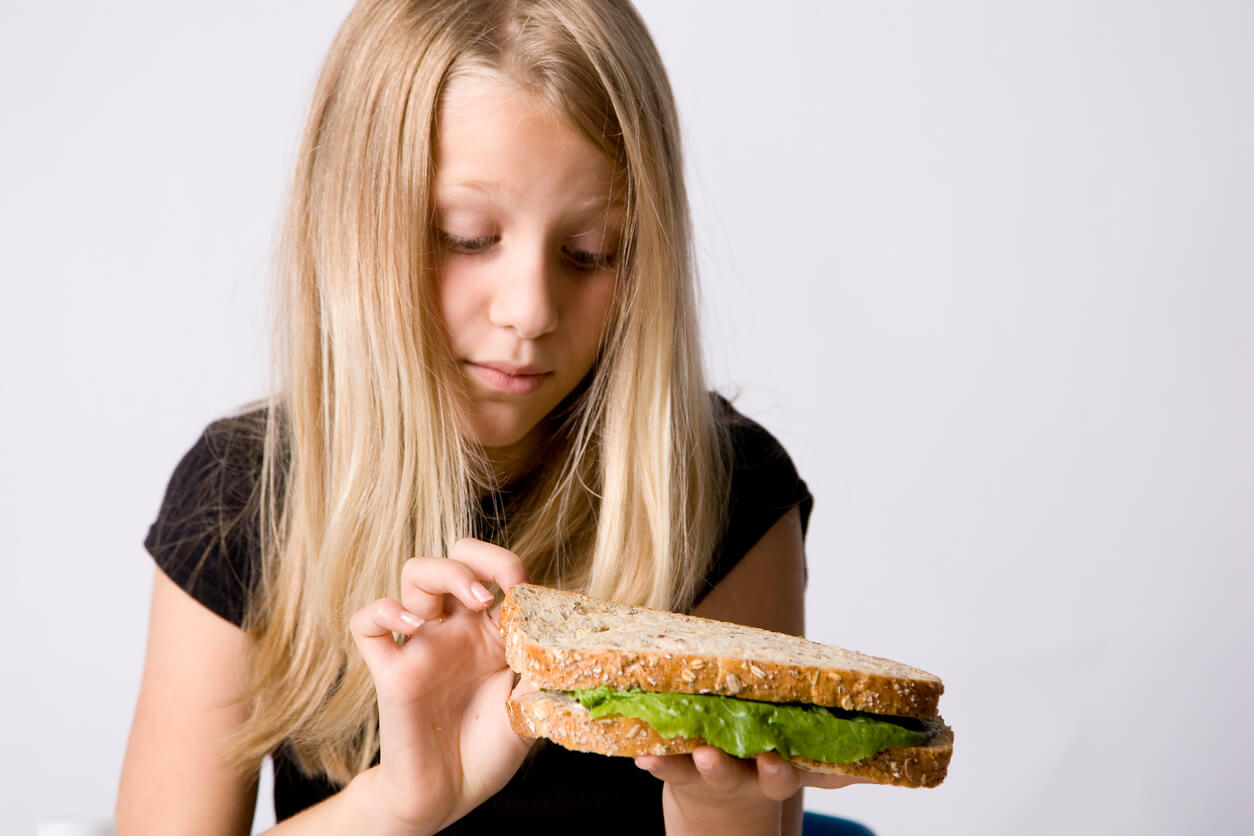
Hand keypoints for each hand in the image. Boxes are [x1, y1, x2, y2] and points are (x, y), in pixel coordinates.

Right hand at [349, 538, 533, 833]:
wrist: (449, 797)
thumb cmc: (489, 752)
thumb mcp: (531, 711)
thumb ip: (545, 675)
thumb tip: (571, 647)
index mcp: (492, 633)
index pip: (497, 572)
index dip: (511, 568)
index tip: (526, 590)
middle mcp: (457, 630)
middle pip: (455, 559)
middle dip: (476, 558)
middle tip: (493, 594)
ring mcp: (422, 645)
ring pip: (416, 574)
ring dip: (444, 573)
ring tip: (472, 602)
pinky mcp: (390, 670)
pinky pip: (367, 623)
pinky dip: (384, 611)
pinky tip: (411, 624)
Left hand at [637, 747, 867, 834]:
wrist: (720, 824)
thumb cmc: (762, 773)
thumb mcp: (794, 770)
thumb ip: (837, 762)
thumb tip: (901, 752)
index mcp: (776, 774)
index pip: (783, 774)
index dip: (779, 769)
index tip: (776, 761)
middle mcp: (744, 778)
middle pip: (740, 776)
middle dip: (733, 767)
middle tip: (723, 759)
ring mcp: (711, 777)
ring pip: (703, 771)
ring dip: (692, 761)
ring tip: (689, 752)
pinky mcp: (680, 774)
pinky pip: (666, 766)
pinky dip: (654, 758)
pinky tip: (641, 753)